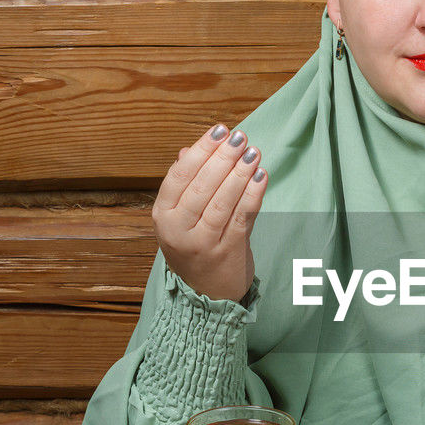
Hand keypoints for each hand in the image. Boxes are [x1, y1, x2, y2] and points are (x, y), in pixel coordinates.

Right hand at [152, 124, 267, 301]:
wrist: (207, 295)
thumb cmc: (196, 246)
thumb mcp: (181, 217)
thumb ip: (185, 185)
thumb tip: (187, 150)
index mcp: (163, 215)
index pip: (180, 175)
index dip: (201, 150)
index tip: (220, 130)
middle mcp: (177, 230)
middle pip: (202, 185)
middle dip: (223, 157)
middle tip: (240, 137)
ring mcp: (202, 243)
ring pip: (223, 200)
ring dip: (240, 172)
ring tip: (253, 152)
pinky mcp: (226, 252)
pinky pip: (242, 217)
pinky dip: (253, 193)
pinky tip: (261, 175)